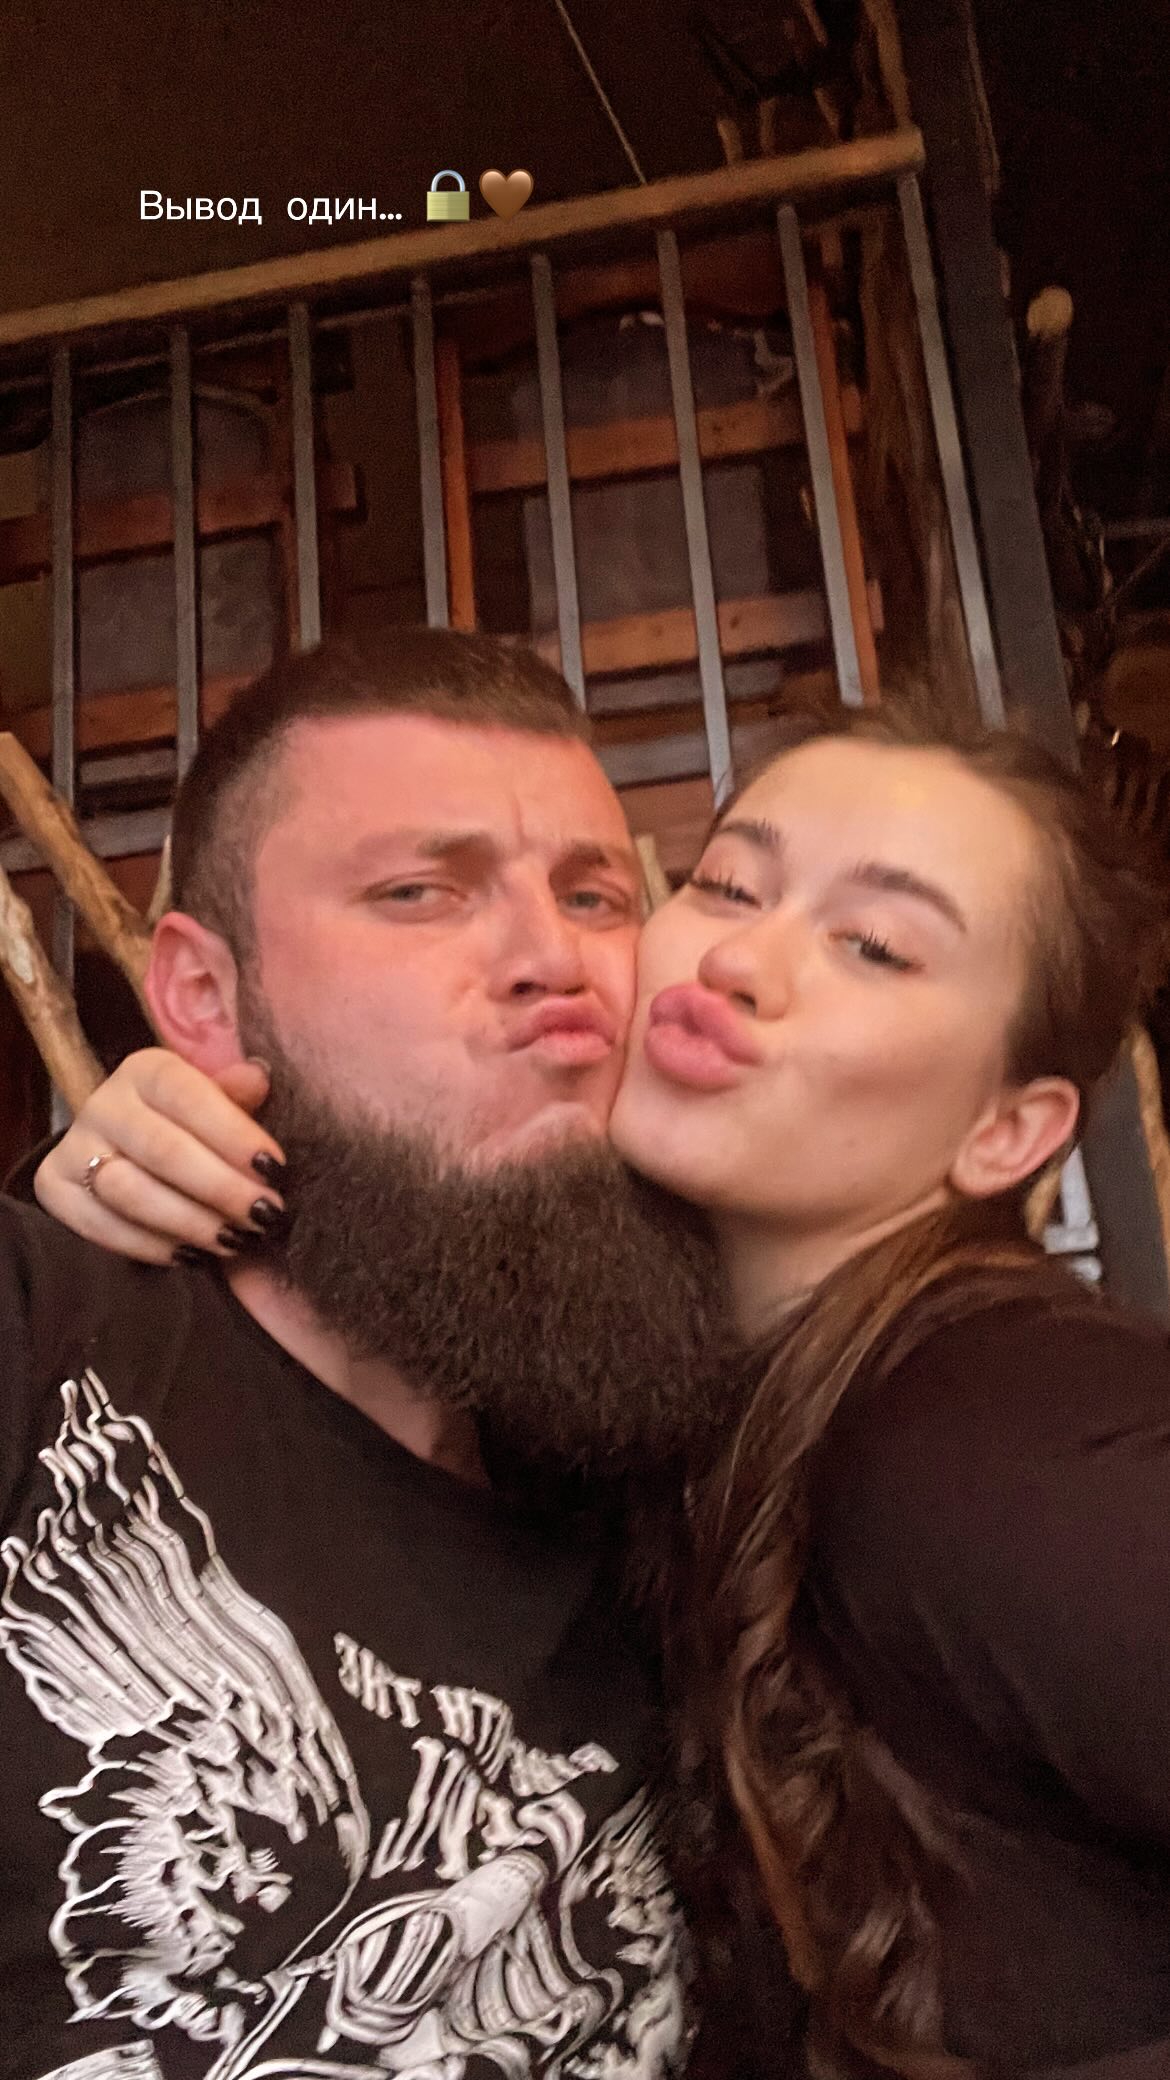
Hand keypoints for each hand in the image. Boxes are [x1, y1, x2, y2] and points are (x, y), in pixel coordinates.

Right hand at [34, 1049, 285, 1266]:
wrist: (126, 1151)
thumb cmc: (191, 1128)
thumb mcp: (218, 1104)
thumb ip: (237, 1095)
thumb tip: (257, 1077)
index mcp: (147, 1070)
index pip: (189, 1096)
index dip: (234, 1134)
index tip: (274, 1169)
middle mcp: (104, 1103)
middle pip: (162, 1149)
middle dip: (220, 1188)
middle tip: (263, 1217)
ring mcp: (74, 1146)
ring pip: (129, 1191)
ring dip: (188, 1222)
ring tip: (233, 1240)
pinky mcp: (54, 1189)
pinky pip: (99, 1225)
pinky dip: (148, 1246)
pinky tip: (191, 1256)